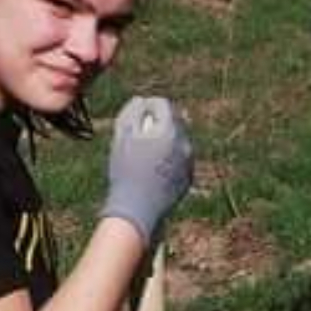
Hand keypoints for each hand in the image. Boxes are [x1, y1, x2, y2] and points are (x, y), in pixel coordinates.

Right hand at [99, 96, 195, 238]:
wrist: (136, 210)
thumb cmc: (125, 172)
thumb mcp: (121, 138)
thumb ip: (131, 113)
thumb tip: (141, 101)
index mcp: (168, 131)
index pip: (163, 104)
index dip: (147, 106)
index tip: (136, 114)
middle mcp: (184, 144)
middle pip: (175, 120)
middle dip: (159, 120)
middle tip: (141, 130)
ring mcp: (188, 162)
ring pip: (179, 139)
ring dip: (166, 138)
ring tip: (146, 151)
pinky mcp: (188, 177)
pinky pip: (181, 158)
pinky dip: (171, 156)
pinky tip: (154, 167)